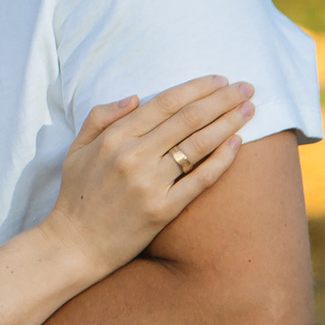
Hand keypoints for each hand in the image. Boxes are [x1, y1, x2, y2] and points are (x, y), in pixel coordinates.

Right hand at [42, 76, 253, 277]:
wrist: (74, 244)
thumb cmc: (76, 195)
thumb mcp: (77, 148)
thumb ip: (101, 117)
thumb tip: (135, 97)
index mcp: (113, 138)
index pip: (164, 103)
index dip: (196, 88)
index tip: (220, 80)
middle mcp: (133, 156)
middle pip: (187, 119)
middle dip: (221, 99)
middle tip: (246, 88)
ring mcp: (150, 183)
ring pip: (198, 144)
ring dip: (228, 123)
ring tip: (249, 109)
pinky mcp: (164, 209)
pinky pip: (200, 179)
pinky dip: (222, 159)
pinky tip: (237, 143)